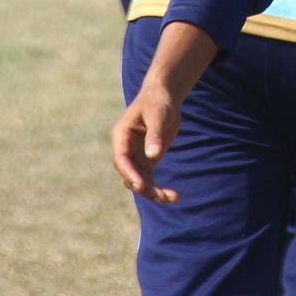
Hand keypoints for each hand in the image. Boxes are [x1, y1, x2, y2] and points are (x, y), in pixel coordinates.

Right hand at [109, 20, 220, 202]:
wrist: (164, 97)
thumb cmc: (158, 102)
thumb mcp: (158, 115)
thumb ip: (155, 135)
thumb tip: (152, 156)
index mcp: (121, 135)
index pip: (121, 159)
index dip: (129, 173)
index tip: (141, 184)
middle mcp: (125, 149)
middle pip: (129, 174)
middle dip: (143, 187)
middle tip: (160, 196)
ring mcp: (135, 157)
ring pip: (140, 182)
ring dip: (153, 193)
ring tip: (172, 198)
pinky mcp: (147, 161)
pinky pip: (150, 180)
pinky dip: (159, 190)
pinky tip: (174, 197)